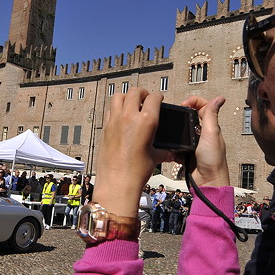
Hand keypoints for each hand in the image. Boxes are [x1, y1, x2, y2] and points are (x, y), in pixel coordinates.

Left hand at [93, 88, 173, 216]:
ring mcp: (114, 121)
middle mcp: (129, 117)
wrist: (117, 182)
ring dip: (126, 97)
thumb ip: (163, 151)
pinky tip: (120, 117)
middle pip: (135, 92)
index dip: (158, 97)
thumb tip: (170, 153)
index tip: (159, 99)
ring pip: (118, 96)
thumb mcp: (155, 158)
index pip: (154, 98)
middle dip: (142, 93)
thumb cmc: (136, 171)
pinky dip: (115, 109)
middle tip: (146, 98)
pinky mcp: (105, 128)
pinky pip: (109, 110)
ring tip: (131, 104)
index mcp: (146, 121)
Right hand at [180, 96, 230, 187]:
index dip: (193, 101)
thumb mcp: (211, 133)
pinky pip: (177, 146)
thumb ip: (212, 115)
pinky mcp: (187, 153)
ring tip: (171, 131)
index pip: (203, 105)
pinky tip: (171, 147)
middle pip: (191, 116)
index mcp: (211, 126)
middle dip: (182, 114)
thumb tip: (220, 98)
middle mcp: (204, 133)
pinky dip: (173, 146)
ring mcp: (195, 144)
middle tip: (175, 116)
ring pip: (183, 131)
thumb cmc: (213, 160)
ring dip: (177, 131)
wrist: (207, 182)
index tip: (183, 105)